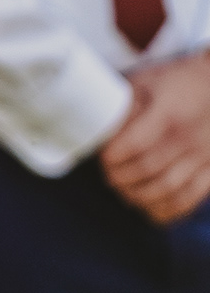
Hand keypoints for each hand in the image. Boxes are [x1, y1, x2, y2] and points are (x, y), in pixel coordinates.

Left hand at [101, 55, 209, 223]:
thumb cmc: (178, 81)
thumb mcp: (147, 82)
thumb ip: (123, 105)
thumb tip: (94, 126)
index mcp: (168, 114)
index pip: (134, 144)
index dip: (112, 157)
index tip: (102, 158)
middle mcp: (187, 137)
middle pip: (148, 169)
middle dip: (121, 179)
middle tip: (109, 178)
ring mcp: (203, 154)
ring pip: (169, 188)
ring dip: (141, 197)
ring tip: (126, 194)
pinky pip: (193, 195)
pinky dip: (171, 209)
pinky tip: (153, 211)